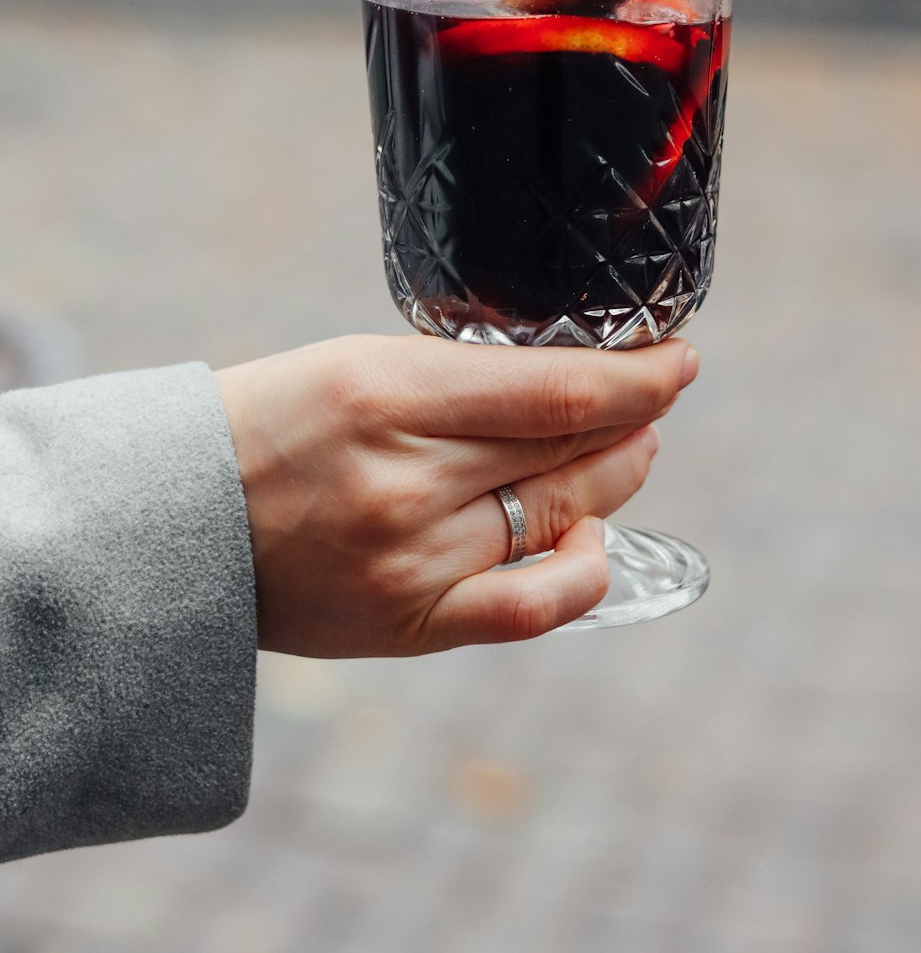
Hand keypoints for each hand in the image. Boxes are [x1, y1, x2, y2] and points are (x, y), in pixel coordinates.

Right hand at [215, 333, 697, 657]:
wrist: (179, 525)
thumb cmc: (271, 423)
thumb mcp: (357, 362)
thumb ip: (461, 377)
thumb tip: (573, 383)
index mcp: (385, 391)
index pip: (556, 389)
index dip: (637, 377)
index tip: (677, 359)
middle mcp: (405, 480)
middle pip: (571, 450)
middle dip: (634, 419)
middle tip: (653, 397)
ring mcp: (410, 560)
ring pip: (562, 515)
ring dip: (616, 477)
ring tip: (631, 448)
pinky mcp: (409, 624)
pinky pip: (529, 609)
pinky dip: (582, 574)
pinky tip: (591, 539)